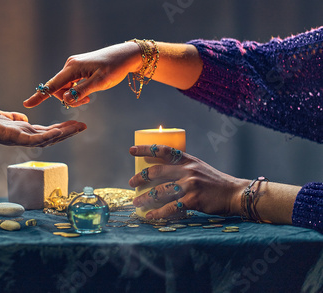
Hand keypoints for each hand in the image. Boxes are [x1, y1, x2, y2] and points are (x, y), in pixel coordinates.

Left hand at [0, 102, 86, 155]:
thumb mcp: (0, 115)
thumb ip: (13, 118)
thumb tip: (23, 119)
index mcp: (20, 132)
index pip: (45, 131)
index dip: (61, 129)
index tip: (75, 124)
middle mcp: (21, 137)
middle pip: (49, 136)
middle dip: (67, 132)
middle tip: (83, 127)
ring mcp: (18, 139)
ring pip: (45, 139)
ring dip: (62, 134)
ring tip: (77, 128)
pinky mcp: (12, 137)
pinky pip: (33, 139)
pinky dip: (46, 136)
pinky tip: (58, 132)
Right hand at [23, 42, 141, 107]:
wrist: (125, 56)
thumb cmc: (114, 68)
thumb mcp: (100, 82)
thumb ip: (82, 92)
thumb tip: (66, 100)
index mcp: (73, 68)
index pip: (52, 85)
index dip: (39, 96)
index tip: (27, 104)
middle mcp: (70, 65)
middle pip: (58, 89)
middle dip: (68, 98)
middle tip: (86, 102)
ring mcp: (73, 67)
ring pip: (65, 87)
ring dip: (74, 96)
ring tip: (89, 98)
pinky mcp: (78, 69)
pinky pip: (71, 84)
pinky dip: (77, 91)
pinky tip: (88, 92)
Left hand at [128, 145, 247, 218]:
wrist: (234, 193)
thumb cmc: (213, 182)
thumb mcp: (198, 167)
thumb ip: (182, 168)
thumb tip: (158, 172)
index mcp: (187, 160)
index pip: (163, 150)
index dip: (146, 149)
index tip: (131, 150)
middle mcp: (187, 170)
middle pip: (157, 171)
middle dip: (140, 177)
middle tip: (131, 183)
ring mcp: (190, 185)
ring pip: (160, 191)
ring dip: (145, 198)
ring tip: (136, 202)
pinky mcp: (193, 200)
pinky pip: (170, 207)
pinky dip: (158, 213)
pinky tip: (150, 215)